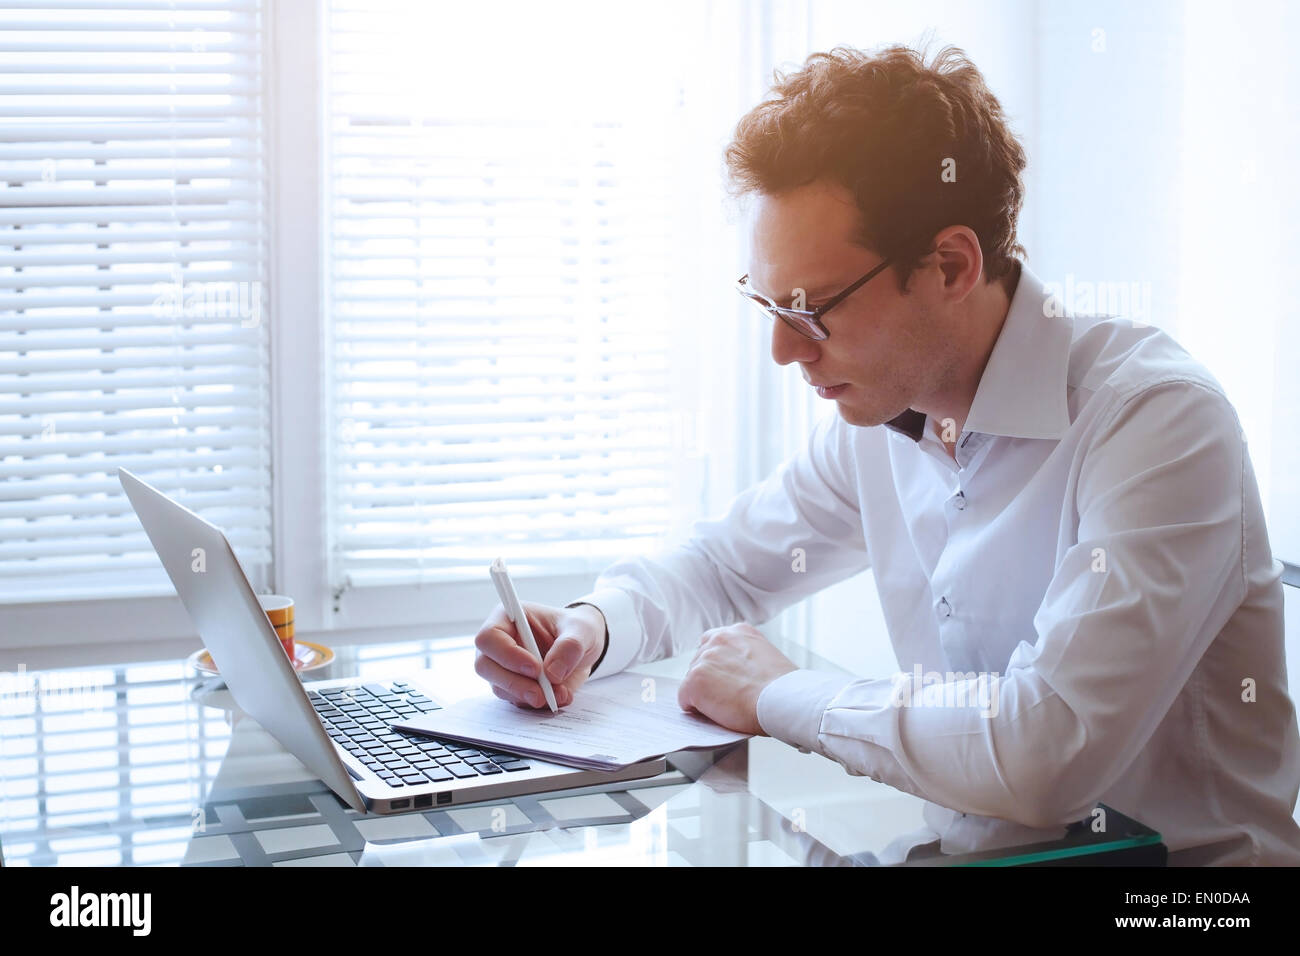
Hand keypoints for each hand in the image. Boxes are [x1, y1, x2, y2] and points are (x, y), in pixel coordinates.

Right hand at [473, 601, 606, 709]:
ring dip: (527, 696)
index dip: (507, 654)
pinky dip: (537, 703)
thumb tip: (552, 673)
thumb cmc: (577, 629)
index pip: (489, 637)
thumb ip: (570, 646)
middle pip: (485, 666)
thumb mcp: (583, 630)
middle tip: (540, 693)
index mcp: (508, 618)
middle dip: (513, 683)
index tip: (535, 668)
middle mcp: (499, 643)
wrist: (584, 648)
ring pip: (499, 688)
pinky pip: (516, 700)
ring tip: (560, 693)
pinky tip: (559, 696)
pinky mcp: (514, 686)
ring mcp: (503, 667)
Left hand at [677, 624, 797, 734]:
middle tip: (728, 696)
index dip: (719, 666)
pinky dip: (696, 709)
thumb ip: (746, 657)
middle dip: (710, 679)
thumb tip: (736, 673)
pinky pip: (685, 699)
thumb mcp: (768, 658)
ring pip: (693, 680)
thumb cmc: (783, 688)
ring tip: (727, 706)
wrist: (783, 700)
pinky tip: (716, 713)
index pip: (714, 644)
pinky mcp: (694, 680)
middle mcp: (718, 638)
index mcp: (738, 631)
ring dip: (704, 694)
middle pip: (700, 661)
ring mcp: (704, 658)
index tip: (725, 679)